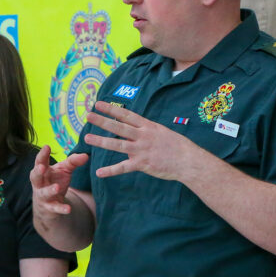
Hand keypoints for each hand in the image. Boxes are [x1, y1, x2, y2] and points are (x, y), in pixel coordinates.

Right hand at [30, 145, 89, 215]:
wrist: (48, 204)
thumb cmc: (55, 181)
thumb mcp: (64, 170)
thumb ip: (73, 162)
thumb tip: (86, 155)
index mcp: (43, 171)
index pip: (40, 161)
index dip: (42, 155)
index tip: (46, 147)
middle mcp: (39, 183)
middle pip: (35, 177)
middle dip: (38, 171)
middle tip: (42, 167)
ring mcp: (43, 196)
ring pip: (44, 193)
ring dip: (49, 190)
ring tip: (57, 188)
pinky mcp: (49, 208)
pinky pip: (54, 208)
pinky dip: (61, 209)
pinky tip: (68, 209)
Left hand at [83, 101, 199, 181]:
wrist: (188, 161)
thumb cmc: (177, 146)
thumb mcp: (162, 132)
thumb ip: (146, 130)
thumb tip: (135, 127)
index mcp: (147, 126)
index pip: (126, 115)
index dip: (111, 109)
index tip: (98, 104)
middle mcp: (143, 136)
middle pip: (118, 127)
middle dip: (102, 121)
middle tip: (88, 115)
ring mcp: (141, 150)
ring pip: (117, 144)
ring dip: (101, 141)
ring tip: (87, 138)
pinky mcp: (142, 164)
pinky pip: (123, 167)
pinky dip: (110, 170)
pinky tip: (99, 172)